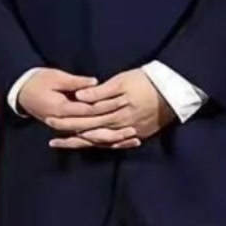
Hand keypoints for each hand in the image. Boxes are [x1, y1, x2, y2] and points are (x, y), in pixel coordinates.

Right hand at [17, 68, 139, 150]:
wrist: (21, 91)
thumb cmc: (38, 81)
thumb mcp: (55, 77)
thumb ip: (75, 82)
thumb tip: (94, 83)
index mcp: (60, 109)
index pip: (86, 111)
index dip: (105, 110)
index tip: (122, 107)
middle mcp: (64, 122)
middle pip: (92, 130)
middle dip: (114, 131)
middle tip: (132, 130)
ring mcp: (66, 127)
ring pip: (92, 139)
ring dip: (113, 140)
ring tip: (132, 140)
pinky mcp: (70, 129)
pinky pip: (88, 139)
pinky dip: (104, 142)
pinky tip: (120, 143)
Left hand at [51, 69, 173, 149]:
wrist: (175, 90)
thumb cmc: (146, 80)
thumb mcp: (122, 81)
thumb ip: (100, 92)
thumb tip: (79, 97)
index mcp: (115, 112)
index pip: (85, 118)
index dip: (67, 120)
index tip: (50, 120)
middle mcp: (121, 125)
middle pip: (90, 132)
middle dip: (69, 134)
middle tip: (52, 138)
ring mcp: (130, 132)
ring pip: (101, 140)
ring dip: (82, 142)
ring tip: (65, 143)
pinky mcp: (139, 134)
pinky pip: (117, 143)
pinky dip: (103, 145)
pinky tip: (91, 145)